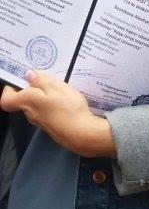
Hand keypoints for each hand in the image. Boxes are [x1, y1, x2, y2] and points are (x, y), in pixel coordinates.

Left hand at [1, 70, 115, 157]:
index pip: (7, 100)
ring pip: (36, 106)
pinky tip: (66, 102)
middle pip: (24, 100)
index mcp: (28, 102)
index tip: (23, 80)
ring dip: (45, 97)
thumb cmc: (68, 108)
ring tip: (61, 89)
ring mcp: (40, 122)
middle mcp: (30, 113)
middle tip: (49, 80)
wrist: (81, 133)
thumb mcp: (56, 87)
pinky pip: (46, 112)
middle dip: (34, 89)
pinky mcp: (50, 126)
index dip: (10, 90)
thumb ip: (41, 80)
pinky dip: (52, 105)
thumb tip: (29, 75)